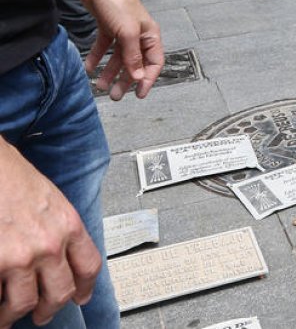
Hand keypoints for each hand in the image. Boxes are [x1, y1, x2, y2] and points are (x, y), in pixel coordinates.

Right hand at [0, 144, 101, 326]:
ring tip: (8, 316)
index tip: (80, 297)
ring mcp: (20, 257)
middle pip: (60, 293)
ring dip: (16, 313)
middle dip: (50, 309)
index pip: (88, 267)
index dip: (85, 288)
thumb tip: (61, 254)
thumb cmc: (13, 177)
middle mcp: (49, 245)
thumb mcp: (51, 200)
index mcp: (69, 226)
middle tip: (42, 314)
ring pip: (25, 303)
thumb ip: (59, 228)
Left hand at [78, 0, 163, 100]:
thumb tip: (139, 77)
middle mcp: (138, 35)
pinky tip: (89, 68)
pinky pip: (103, 47)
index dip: (148, 79)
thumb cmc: (118, 3)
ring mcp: (122, 32)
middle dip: (125, 80)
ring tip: (99, 86)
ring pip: (118, 57)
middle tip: (115, 95)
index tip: (139, 94)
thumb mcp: (127, 33)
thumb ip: (133, 56)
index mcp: (150, 36)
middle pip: (134, 63)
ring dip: (109, 72)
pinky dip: (97, 58)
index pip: (154, 62)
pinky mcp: (107, 27)